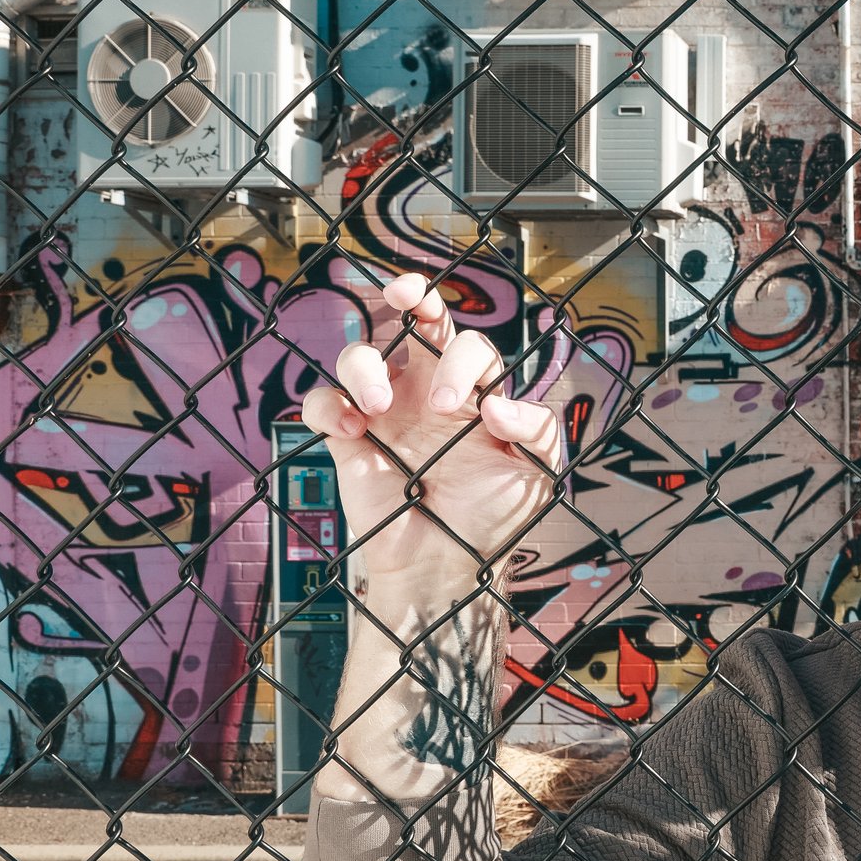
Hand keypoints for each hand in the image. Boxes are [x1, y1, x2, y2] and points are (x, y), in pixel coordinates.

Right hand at [301, 271, 564, 610]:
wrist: (448, 567)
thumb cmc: (493, 518)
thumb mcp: (537, 473)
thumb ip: (538, 430)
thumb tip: (496, 406)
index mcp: (475, 393)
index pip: (469, 345)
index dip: (465, 359)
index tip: (469, 411)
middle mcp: (427, 391)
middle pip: (415, 321)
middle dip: (412, 294)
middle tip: (406, 296)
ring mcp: (385, 413)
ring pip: (360, 353)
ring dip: (364, 364)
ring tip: (378, 405)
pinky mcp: (347, 439)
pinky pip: (321, 400)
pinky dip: (328, 403)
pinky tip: (350, 429)